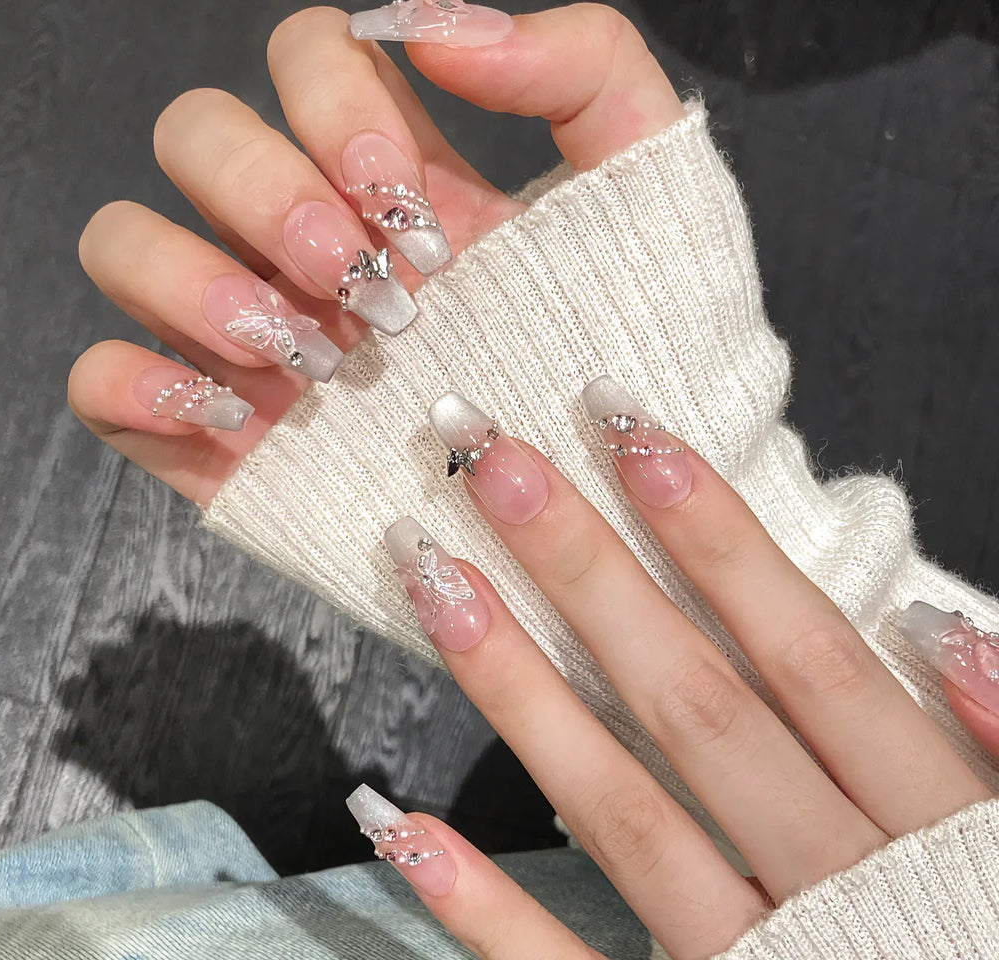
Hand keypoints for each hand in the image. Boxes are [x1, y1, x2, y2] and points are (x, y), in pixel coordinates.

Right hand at [67, 0, 681, 502]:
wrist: (617, 493)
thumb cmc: (632, 344)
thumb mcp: (646, 186)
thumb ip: (580, 67)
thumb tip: (437, 27)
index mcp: (389, 171)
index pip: (300, 59)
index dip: (334, 108)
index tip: (413, 206)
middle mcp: (304, 238)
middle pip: (198, 135)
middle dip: (271, 196)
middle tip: (372, 288)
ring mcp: (253, 334)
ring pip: (127, 242)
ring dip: (200, 281)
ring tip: (313, 358)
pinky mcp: (221, 434)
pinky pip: (102, 381)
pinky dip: (136, 382)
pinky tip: (236, 409)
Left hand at [354, 382, 992, 958]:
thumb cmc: (990, 935)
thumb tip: (945, 630)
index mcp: (925, 827)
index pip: (800, 650)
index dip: (714, 536)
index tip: (628, 431)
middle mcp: (830, 889)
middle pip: (691, 701)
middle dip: (587, 570)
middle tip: (491, 461)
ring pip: (620, 810)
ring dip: (520, 692)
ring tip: (434, 579)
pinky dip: (487, 908)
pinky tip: (401, 823)